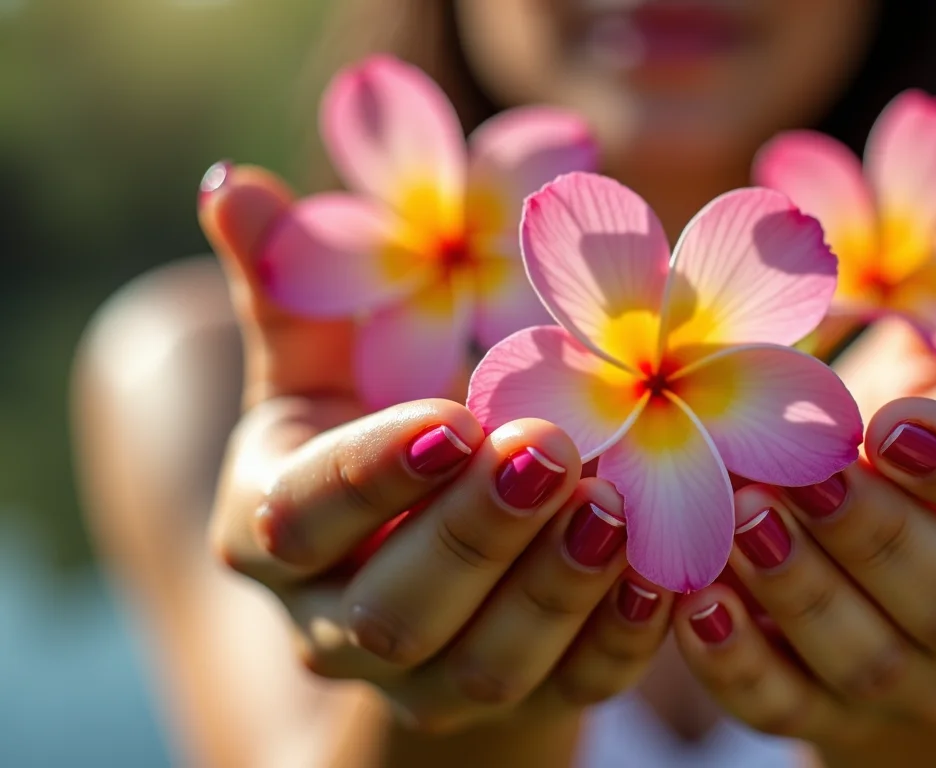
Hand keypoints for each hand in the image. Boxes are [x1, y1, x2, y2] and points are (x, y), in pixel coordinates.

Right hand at [199, 164, 671, 734]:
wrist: (420, 551)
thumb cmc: (366, 422)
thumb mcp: (320, 357)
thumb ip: (285, 282)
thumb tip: (228, 184)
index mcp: (273, 529)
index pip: (303, 516)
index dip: (374, 474)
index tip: (451, 419)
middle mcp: (335, 624)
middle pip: (391, 611)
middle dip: (474, 536)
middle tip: (549, 456)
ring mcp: (428, 680)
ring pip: (481, 667)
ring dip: (550, 592)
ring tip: (613, 510)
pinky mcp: (518, 702)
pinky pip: (569, 689)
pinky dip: (617, 639)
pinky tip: (667, 576)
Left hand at [672, 142, 935, 748]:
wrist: (885, 572)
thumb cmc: (921, 437)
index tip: (891, 421)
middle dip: (872, 535)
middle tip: (792, 475)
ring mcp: (919, 673)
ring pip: (874, 657)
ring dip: (800, 593)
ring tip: (730, 524)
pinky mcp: (834, 713)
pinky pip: (791, 706)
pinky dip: (741, 664)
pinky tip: (689, 601)